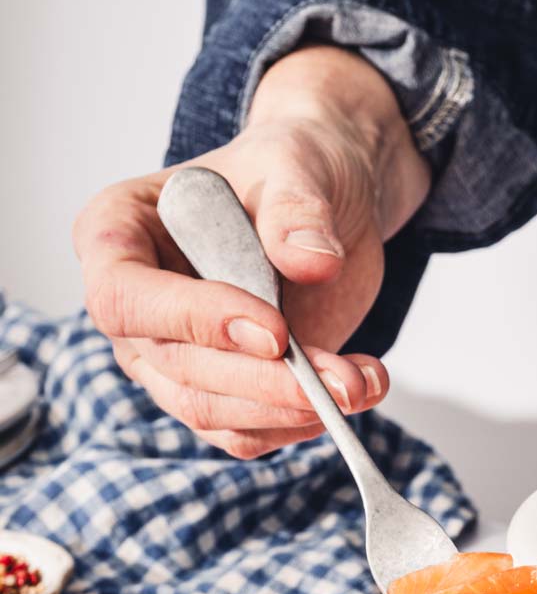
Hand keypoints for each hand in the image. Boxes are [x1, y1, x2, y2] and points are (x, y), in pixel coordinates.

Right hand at [73, 46, 430, 457]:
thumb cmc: (292, 168)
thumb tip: (313, 261)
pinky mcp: (221, 389)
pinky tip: (361, 387)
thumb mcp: (299, 162)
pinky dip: (304, 422)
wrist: (329, 201)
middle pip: (176, 369)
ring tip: (361, 383)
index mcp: (118, 232)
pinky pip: (247, 431)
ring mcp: (172, 355)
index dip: (194, 321)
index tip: (274, 331)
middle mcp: (135, 305)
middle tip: (339, 381)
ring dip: (289, 410)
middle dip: (262, 383)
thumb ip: (298, 207)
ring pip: (210, 412)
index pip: (124, 297)